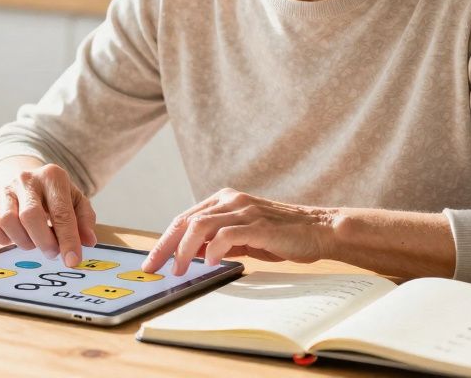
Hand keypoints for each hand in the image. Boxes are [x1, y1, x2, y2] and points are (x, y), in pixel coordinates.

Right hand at [0, 163, 97, 267]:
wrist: (29, 182)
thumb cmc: (56, 197)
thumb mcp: (76, 202)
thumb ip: (85, 220)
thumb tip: (88, 241)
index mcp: (52, 176)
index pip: (61, 212)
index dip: (68, 240)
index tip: (73, 261)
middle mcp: (26, 179)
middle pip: (30, 216)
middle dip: (44, 241)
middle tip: (52, 252)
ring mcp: (4, 190)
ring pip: (7, 221)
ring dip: (23, 241)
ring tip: (34, 242)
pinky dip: (1, 238)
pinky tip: (15, 237)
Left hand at [141, 188, 335, 275]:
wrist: (317, 230)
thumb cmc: (281, 235)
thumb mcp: (243, 237)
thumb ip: (218, 240)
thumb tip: (190, 254)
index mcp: (224, 200)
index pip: (185, 219)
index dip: (164, 240)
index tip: (152, 262)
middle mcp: (230, 200)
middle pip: (187, 221)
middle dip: (165, 246)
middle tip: (154, 268)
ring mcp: (244, 210)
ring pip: (201, 225)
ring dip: (184, 250)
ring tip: (179, 269)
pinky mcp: (259, 224)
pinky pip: (227, 234)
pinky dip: (213, 249)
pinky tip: (209, 263)